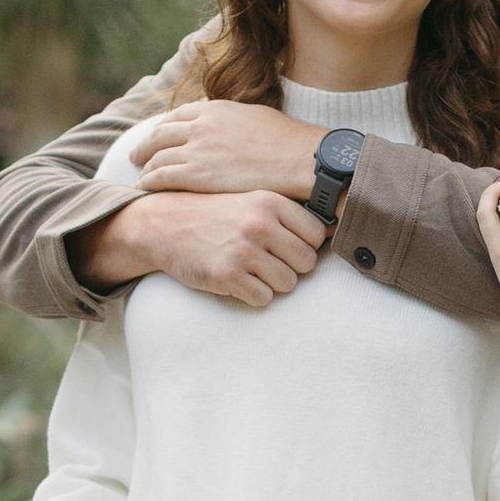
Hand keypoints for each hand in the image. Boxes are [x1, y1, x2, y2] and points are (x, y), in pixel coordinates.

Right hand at [101, 190, 326, 307]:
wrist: (164, 225)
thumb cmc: (215, 215)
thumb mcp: (251, 202)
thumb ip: (288, 215)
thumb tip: (335, 231)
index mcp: (270, 202)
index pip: (316, 235)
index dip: (304, 245)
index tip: (284, 246)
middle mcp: (259, 224)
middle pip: (306, 263)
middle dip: (290, 267)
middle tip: (266, 261)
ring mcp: (243, 251)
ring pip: (288, 284)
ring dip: (272, 283)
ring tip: (250, 269)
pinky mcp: (227, 275)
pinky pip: (263, 299)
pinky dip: (253, 295)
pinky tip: (236, 279)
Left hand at [131, 101, 323, 198]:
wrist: (298, 160)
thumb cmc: (288, 143)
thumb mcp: (258, 117)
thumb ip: (236, 121)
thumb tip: (236, 127)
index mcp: (215, 109)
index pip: (179, 115)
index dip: (165, 126)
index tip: (159, 134)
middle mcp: (200, 125)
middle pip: (161, 134)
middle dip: (145, 145)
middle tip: (136, 155)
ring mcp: (196, 149)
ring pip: (157, 157)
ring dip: (144, 166)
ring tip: (139, 175)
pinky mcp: (197, 175)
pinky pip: (161, 177)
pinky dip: (149, 182)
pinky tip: (143, 190)